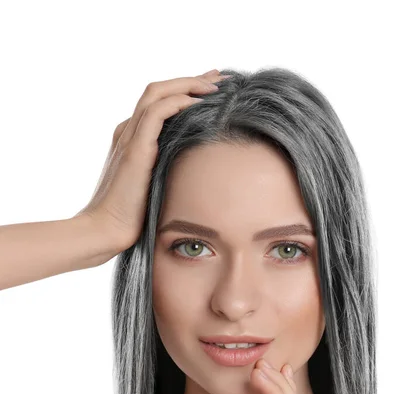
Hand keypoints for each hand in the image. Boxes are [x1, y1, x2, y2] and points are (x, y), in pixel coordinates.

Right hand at [75, 68, 229, 251]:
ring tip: (215, 84)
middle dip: (192, 80)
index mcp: (133, 138)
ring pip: (157, 94)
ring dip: (188, 85)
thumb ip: (169, 173)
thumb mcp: (155, 188)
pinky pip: (155, 113)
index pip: (161, 103)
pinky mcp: (134, 149)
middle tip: (221, 76)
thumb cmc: (132, 217)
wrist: (106, 231)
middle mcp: (129, 131)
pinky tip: (199, 103)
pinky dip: (178, 103)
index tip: (214, 89)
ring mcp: (129, 138)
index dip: (187, 92)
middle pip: (160, 90)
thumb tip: (197, 175)